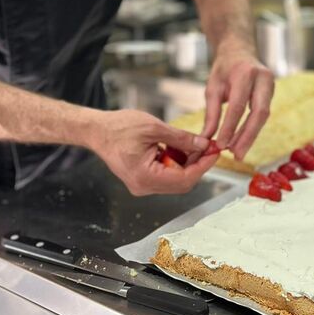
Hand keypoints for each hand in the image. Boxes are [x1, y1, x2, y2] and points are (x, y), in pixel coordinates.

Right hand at [87, 109, 218, 195]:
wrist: (97, 130)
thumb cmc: (120, 127)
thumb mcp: (155, 128)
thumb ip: (181, 138)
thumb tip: (204, 144)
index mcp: (145, 177)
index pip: (184, 179)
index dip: (203, 166)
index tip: (215, 152)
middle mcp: (144, 187)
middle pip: (182, 182)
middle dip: (198, 164)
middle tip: (210, 146)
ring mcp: (142, 185)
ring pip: (176, 179)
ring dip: (189, 163)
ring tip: (196, 143)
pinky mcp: (143, 179)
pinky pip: (167, 175)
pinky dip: (177, 162)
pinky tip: (181, 147)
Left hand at [202, 44, 273, 160]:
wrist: (239, 50)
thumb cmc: (224, 68)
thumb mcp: (212, 88)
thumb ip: (211, 114)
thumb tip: (207, 139)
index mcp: (245, 73)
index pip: (239, 105)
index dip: (231, 127)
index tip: (221, 145)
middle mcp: (262, 78)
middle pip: (259, 113)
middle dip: (247, 136)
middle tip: (236, 154)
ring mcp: (271, 84)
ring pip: (264, 116)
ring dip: (251, 135)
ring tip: (238, 152)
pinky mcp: (272, 92)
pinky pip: (263, 114)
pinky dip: (253, 129)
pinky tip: (243, 141)